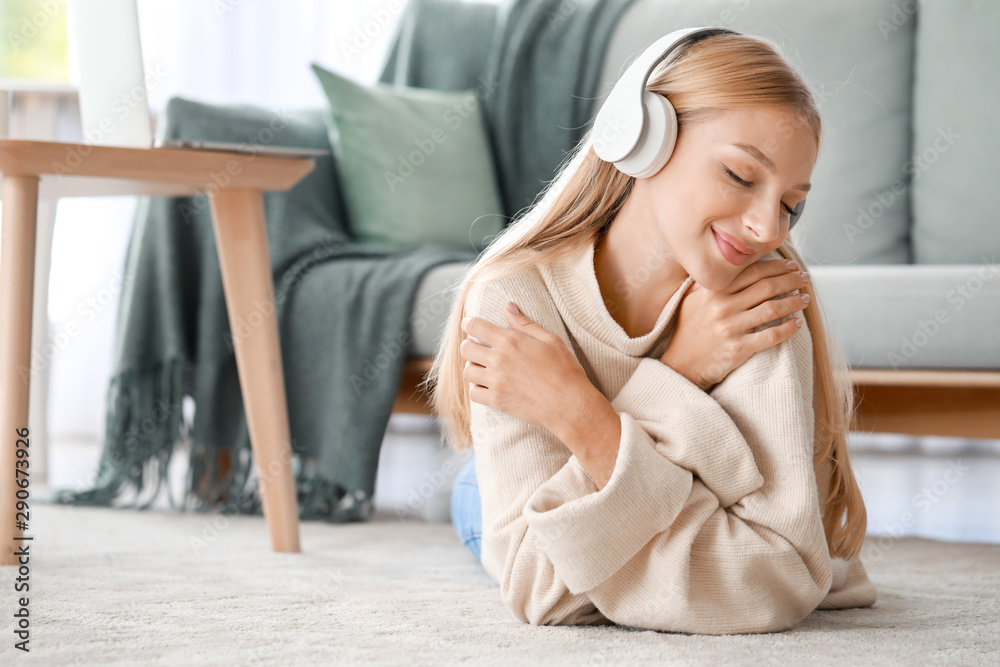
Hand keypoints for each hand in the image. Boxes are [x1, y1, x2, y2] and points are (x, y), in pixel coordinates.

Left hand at [460, 303, 594, 434]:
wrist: (570, 404)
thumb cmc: (564, 370)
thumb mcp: (549, 340)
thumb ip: (525, 323)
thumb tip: (508, 306)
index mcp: (510, 341)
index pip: (475, 326)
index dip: (469, 323)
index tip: (469, 324)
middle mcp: (498, 360)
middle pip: (466, 348)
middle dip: (469, 345)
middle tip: (478, 348)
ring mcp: (496, 381)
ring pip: (467, 371)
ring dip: (473, 367)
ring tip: (484, 368)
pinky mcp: (497, 401)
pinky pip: (473, 393)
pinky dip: (476, 389)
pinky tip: (487, 386)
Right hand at [661, 258, 811, 391]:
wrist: (679, 365)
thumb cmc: (688, 332)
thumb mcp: (692, 301)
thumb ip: (711, 284)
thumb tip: (733, 266)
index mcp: (713, 292)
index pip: (751, 272)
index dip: (775, 266)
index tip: (791, 265)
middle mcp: (722, 307)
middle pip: (766, 287)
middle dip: (790, 280)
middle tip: (805, 278)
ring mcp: (730, 328)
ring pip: (772, 309)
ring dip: (794, 302)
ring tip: (805, 299)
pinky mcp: (738, 349)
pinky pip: (770, 336)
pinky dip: (787, 329)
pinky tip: (797, 324)